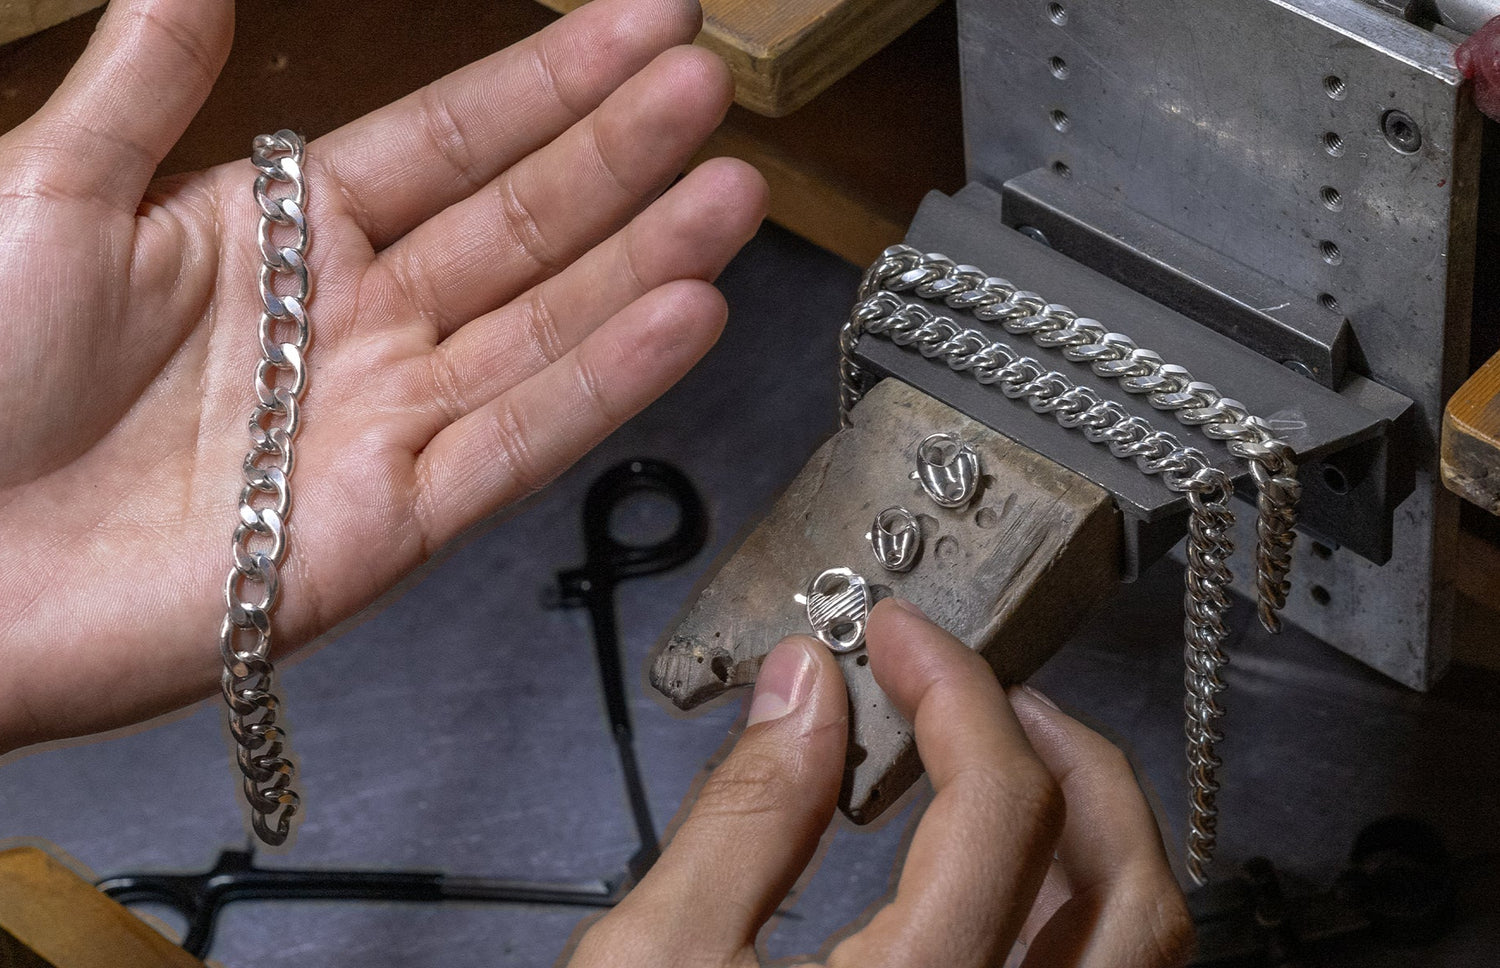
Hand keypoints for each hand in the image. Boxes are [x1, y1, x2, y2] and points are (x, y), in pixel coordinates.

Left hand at [0, 0, 765, 753]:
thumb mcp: (46, 199)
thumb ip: (144, 86)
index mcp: (283, 237)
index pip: (450, 142)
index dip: (548, 83)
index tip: (637, 24)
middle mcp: (356, 325)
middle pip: (520, 226)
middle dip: (621, 155)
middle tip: (706, 87)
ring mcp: (383, 423)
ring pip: (545, 327)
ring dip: (643, 259)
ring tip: (729, 193)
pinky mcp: (390, 524)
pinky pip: (518, 441)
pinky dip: (606, 381)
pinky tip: (684, 315)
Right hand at [565, 600, 1193, 967]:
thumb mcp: (657, 963)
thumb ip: (743, 814)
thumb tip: (803, 690)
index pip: (998, 800)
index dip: (955, 687)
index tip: (903, 640)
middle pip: (1119, 873)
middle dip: (1058, 743)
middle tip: (978, 688)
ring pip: (1140, 943)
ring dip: (1094, 823)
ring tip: (1012, 759)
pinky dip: (1083, 906)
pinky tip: (1016, 875)